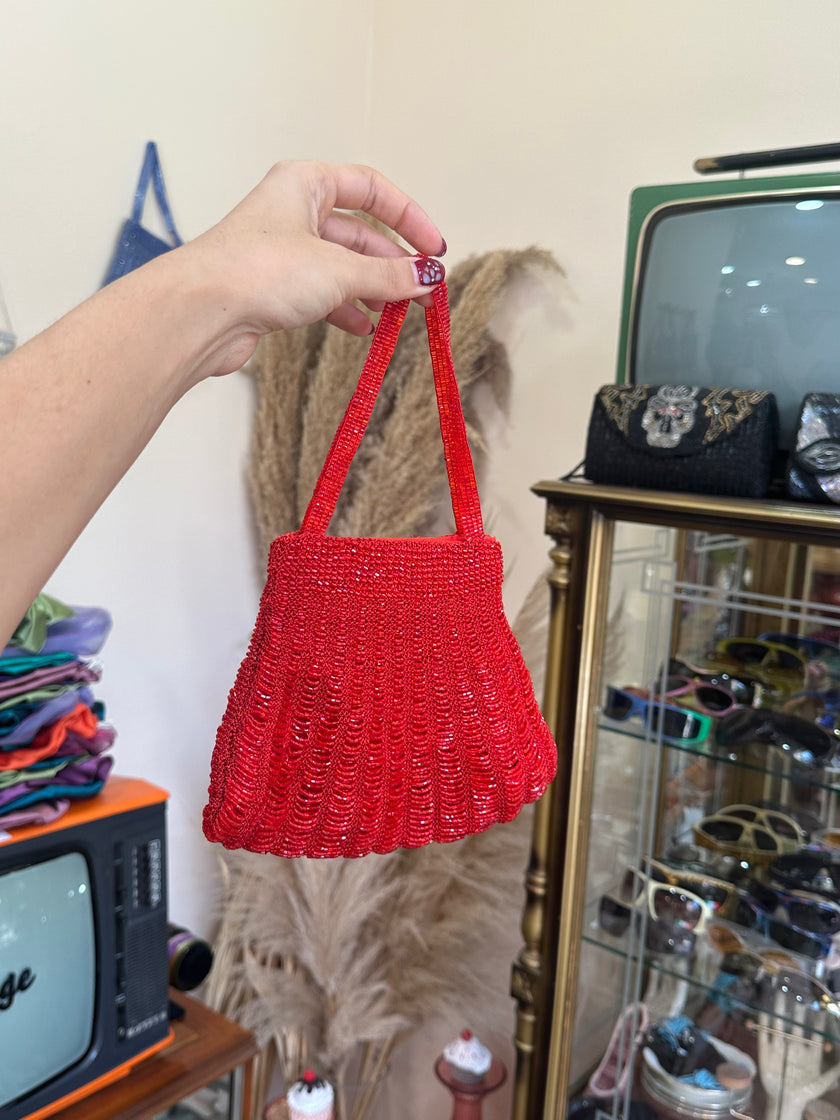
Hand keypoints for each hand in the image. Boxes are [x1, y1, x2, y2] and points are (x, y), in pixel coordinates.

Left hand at [178, 160, 445, 375]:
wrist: (200, 313)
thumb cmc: (258, 271)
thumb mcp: (339, 270)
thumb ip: (389, 275)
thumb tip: (428, 277)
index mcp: (305, 184)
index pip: (371, 189)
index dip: (408, 216)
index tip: (433, 248)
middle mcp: (293, 212)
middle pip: (359, 233)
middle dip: (393, 263)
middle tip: (423, 291)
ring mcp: (282, 252)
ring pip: (342, 267)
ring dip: (373, 289)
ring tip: (400, 312)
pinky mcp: (273, 289)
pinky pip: (322, 294)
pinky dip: (346, 309)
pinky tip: (364, 328)